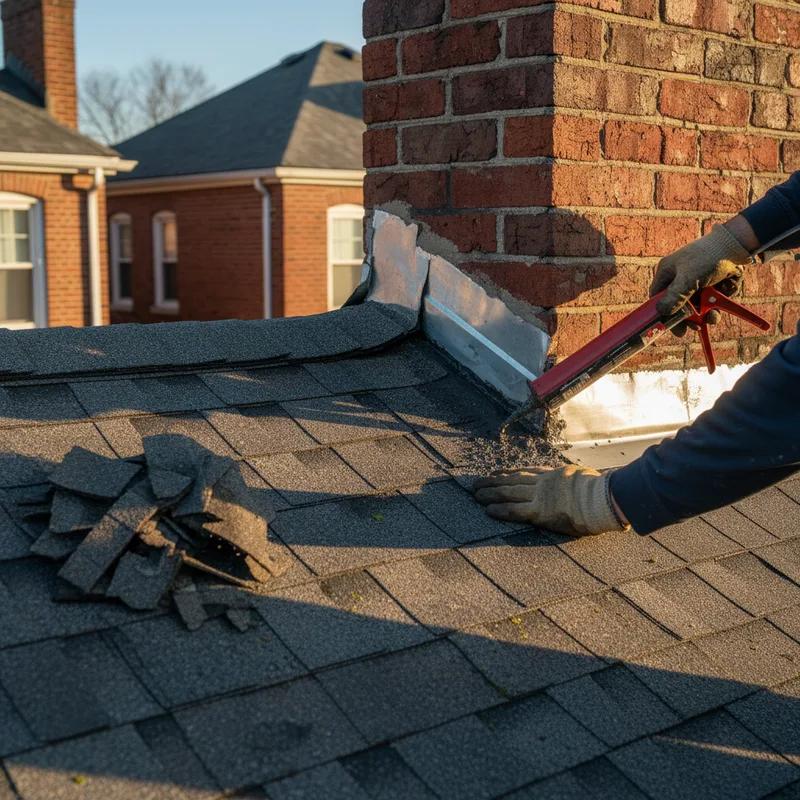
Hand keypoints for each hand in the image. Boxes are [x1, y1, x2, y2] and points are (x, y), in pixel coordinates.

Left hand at [473, 465, 627, 536]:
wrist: (603, 498)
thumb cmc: (601, 491)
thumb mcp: (585, 478)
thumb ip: (574, 480)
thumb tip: (578, 479)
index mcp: (554, 475)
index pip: (526, 472)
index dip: (508, 473)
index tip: (496, 473)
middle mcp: (543, 483)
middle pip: (512, 480)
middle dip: (493, 481)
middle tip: (478, 482)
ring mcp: (540, 497)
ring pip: (509, 493)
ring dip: (490, 493)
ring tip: (476, 493)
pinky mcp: (540, 512)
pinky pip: (515, 510)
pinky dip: (500, 510)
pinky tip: (488, 510)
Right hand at [650, 224, 750, 330]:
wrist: (737, 245)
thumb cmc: (707, 257)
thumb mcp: (688, 278)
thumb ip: (675, 296)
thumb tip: (661, 311)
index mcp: (667, 272)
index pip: (657, 297)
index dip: (661, 312)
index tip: (667, 326)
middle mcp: (679, 277)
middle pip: (678, 305)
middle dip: (688, 317)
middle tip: (694, 328)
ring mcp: (696, 282)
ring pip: (696, 305)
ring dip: (705, 314)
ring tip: (713, 317)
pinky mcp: (711, 285)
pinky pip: (710, 301)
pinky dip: (716, 304)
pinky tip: (721, 302)